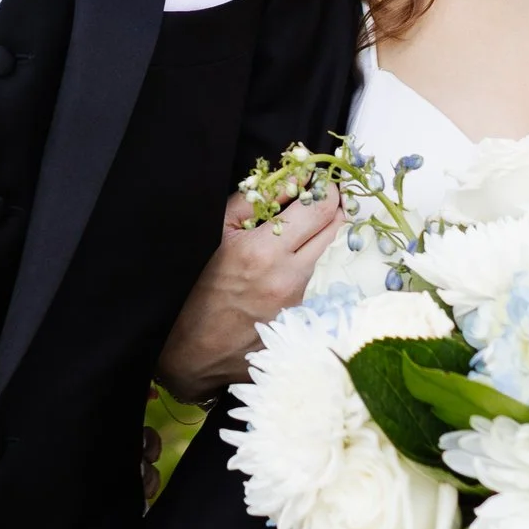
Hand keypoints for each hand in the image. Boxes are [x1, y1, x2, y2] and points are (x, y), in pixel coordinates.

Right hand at [153, 185, 341, 401]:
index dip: (324, 189)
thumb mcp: (216, 231)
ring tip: (289, 229)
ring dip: (313, 235)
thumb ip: (253, 201)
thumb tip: (290, 180)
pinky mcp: (301, 314)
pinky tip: (275, 266)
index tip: (317, 180)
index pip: (317, 209)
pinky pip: (309, 277)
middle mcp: (288, 275)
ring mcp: (298, 298)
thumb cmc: (198, 286)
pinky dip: (299, 263)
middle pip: (332, 229)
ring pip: (321, 253)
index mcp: (263, 250)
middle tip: (317, 196)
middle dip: (329, 207)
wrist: (196, 349)